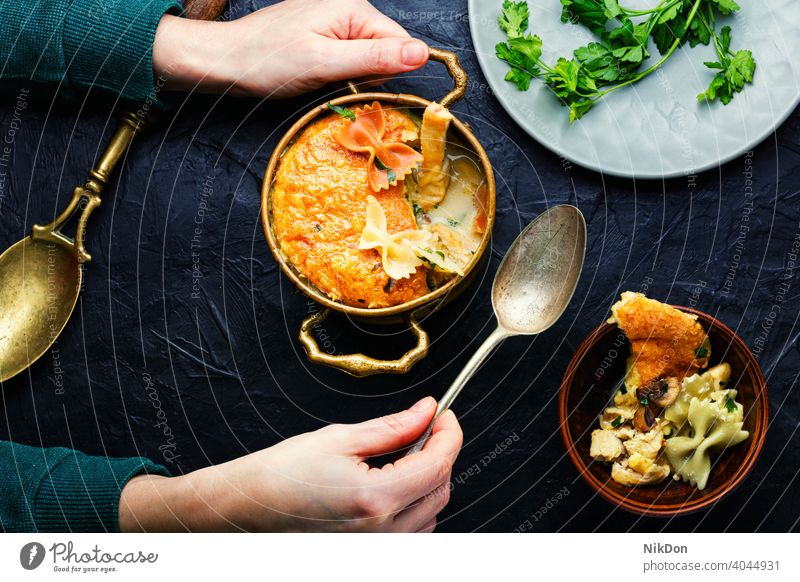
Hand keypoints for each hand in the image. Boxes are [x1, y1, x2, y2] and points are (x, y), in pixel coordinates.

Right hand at [119, 396, 462, 531]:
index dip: (449, 434)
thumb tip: (425, 412)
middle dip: (442, 453)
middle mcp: (382, 532)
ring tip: (407, 453)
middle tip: (427, 427)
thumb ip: (393, 427)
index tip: (445, 415)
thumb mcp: (340, 438)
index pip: (437, 464)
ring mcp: (378, 548)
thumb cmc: (282, 473)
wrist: (248, 508)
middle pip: (440, 489)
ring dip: (430, 479)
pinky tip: (396, 482)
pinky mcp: (371, 553)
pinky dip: (416, 503)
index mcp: (375, 499)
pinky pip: (414, 530)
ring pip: (431, 512)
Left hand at [153, 0, 429, 97]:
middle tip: (334, 83)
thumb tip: (422, 54)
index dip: (388, 73)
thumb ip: (375, 58)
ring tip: (321, 79)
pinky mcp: (324, 36)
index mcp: (354, 9)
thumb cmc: (268, 61)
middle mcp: (349, 9)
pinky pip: (350, 60)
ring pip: (368, 60)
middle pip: (386, 52)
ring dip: (352, 78)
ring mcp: (335, 22)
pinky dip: (339, 75)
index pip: (401, 44)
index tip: (360, 87)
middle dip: (368, 76)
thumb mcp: (325, 63)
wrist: (226, 60)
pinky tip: (319, 77)